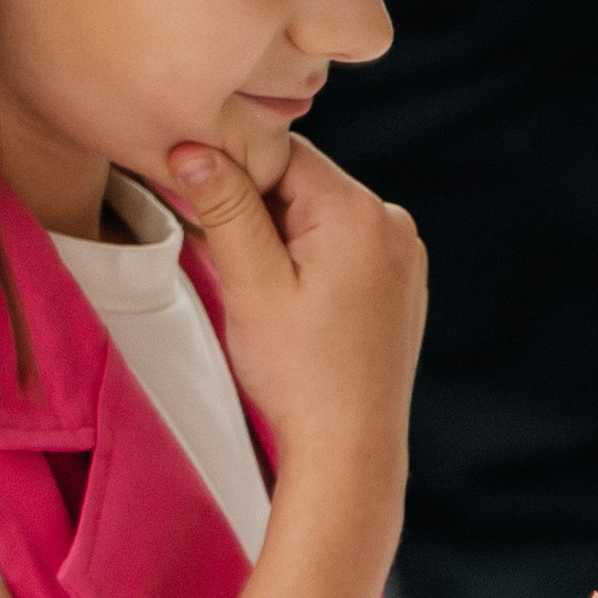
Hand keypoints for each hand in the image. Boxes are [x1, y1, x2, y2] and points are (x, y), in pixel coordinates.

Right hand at [164, 134, 421, 507]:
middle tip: (217, 250)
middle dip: (257, 207)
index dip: (232, 168)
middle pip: (304, 183)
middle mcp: (392, 222)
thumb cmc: (297, 373)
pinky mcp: (401, 282)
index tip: (193, 196)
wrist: (351, 449)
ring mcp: (403, 254)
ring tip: (255, 285)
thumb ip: (224, 207)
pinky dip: (310, 257)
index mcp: (358, 211)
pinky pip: (345, 247)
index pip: (282, 152)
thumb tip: (193, 148)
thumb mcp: (250, 283)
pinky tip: (289, 300)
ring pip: (321, 216)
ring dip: (280, 234)